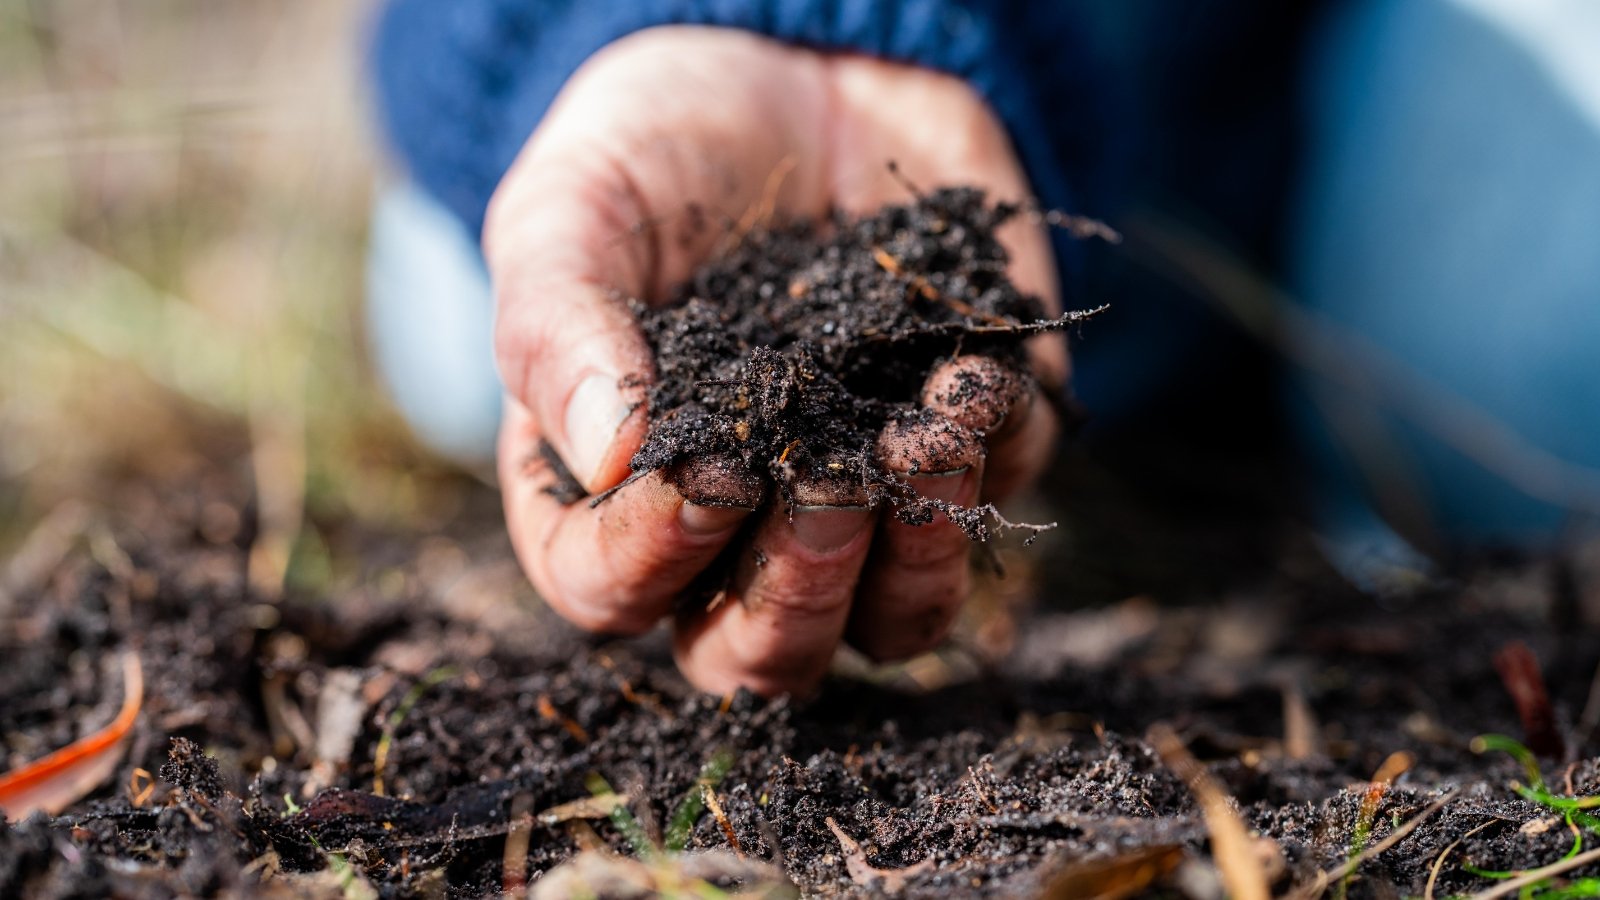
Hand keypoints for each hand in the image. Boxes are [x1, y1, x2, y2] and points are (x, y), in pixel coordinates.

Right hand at [488, 26, 1063, 695]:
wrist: (800, 64)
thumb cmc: (658, 148)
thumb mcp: (573, 211)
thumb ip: (560, 328)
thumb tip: (607, 456)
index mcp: (613, 489)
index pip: (612, 591)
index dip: (654, 558)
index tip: (705, 470)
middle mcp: (735, 526)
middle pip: (760, 652)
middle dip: (799, 588)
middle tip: (826, 480)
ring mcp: (858, 500)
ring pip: (891, 626)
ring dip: (915, 558)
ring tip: (924, 434)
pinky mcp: (962, 448)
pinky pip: (991, 506)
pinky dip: (993, 456)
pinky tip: (972, 370)